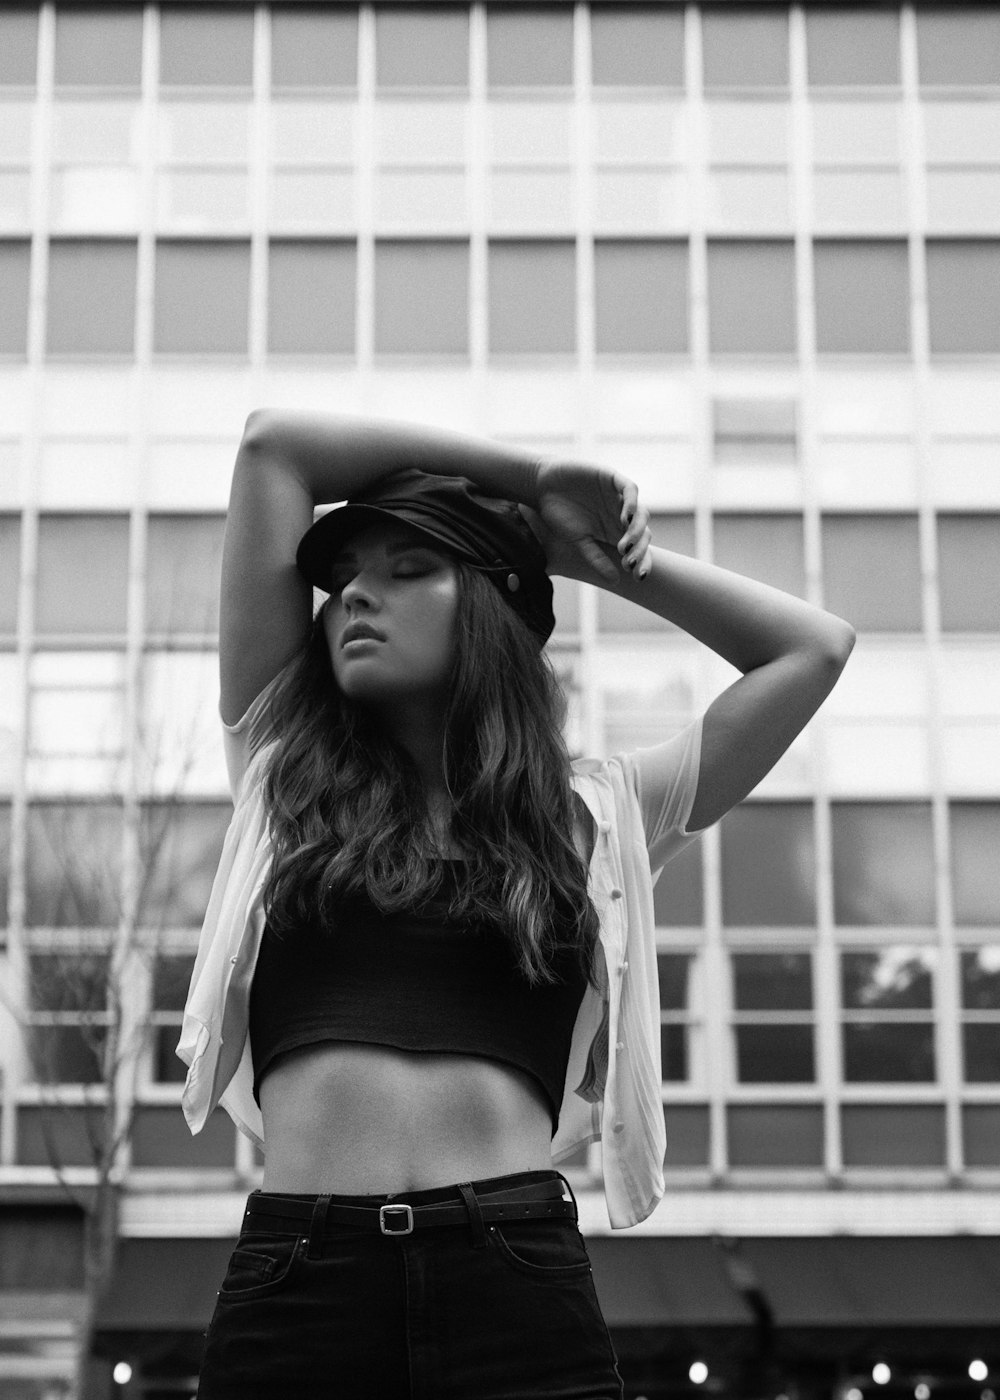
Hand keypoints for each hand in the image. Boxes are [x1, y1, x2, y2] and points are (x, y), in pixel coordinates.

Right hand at [521, 460, 651, 585]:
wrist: (541, 487)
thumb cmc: (559, 515)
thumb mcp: (578, 541)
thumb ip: (597, 558)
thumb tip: (615, 581)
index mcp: (616, 532)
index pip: (637, 549)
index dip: (642, 563)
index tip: (637, 577)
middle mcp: (622, 516)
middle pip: (643, 534)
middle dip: (639, 550)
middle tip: (629, 562)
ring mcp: (620, 498)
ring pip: (641, 514)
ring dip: (636, 530)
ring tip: (625, 545)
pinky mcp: (614, 479)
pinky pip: (630, 490)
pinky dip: (632, 504)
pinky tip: (626, 518)